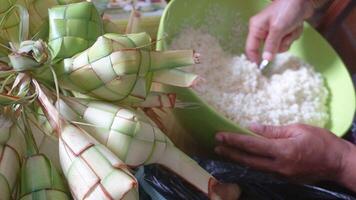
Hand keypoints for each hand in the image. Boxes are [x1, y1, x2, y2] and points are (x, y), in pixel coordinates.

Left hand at [215, 124, 354, 184]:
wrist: (338, 163)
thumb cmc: (322, 141)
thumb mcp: (298, 129)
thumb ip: (273, 130)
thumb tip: (252, 127)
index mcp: (283, 151)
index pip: (252, 145)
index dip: (234, 140)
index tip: (220, 136)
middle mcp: (279, 166)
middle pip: (249, 159)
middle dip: (231, 152)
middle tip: (216, 145)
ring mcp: (281, 174)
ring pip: (254, 167)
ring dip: (239, 159)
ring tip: (225, 151)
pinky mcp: (285, 178)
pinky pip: (264, 169)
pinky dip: (251, 162)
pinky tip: (244, 157)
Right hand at [246, 0, 313, 62]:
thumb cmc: (287, 9)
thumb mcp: (278, 28)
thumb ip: (271, 45)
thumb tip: (266, 59)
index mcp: (256, 28)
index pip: (250, 48)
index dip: (255, 58)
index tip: (262, 67)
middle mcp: (263, 31)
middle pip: (268, 49)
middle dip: (280, 44)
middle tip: (285, 35)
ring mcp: (274, 31)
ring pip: (280, 46)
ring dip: (289, 39)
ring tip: (292, 27)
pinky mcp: (283, 31)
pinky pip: (287, 40)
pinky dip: (293, 35)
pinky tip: (296, 25)